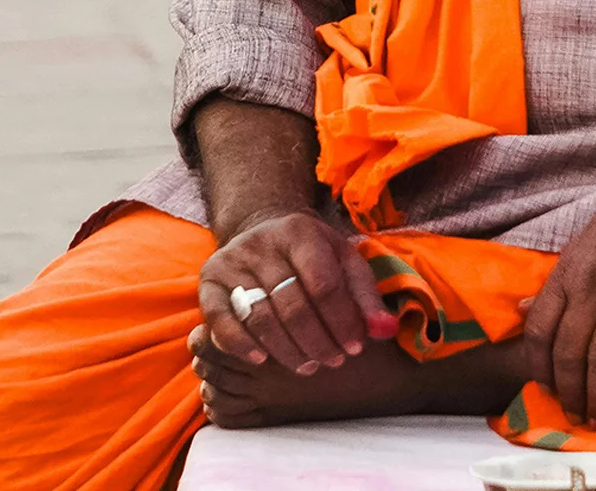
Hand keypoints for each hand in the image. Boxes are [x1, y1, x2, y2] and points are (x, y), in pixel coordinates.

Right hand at [198, 210, 397, 375]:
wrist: (263, 230)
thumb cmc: (312, 254)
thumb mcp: (343, 261)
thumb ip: (366, 296)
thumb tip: (387, 330)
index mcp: (301, 232)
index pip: (324, 283)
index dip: (342, 320)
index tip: (355, 348)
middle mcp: (263, 243)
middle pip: (292, 304)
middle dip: (316, 340)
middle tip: (332, 363)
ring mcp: (232, 261)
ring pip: (259, 316)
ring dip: (286, 350)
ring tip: (308, 366)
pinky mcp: (208, 281)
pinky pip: (219, 320)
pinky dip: (240, 345)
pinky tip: (262, 361)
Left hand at [523, 167, 595, 430]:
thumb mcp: (592, 235)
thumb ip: (562, 276)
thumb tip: (524, 309)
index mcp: (572, 264)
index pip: (540, 327)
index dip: (539, 366)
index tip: (546, 388)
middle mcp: (593, 281)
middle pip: (568, 351)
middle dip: (569, 392)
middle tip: (576, 416)